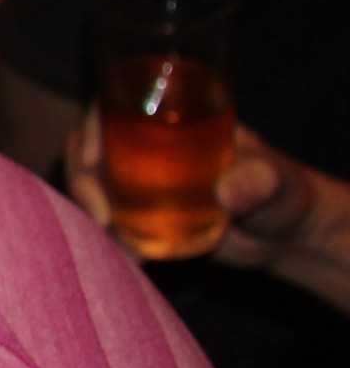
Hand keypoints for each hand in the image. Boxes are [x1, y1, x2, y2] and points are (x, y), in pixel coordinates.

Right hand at [67, 109, 317, 271]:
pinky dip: (110, 240)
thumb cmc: (284, 192)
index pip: (113, 107)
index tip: (92, 158)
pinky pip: (108, 221)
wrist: (284, 234)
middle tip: (104, 218)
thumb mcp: (276, 181)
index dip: (91, 126)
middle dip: (83, 181)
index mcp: (171, 119)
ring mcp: (139, 182)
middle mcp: (146, 145)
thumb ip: (259, 180)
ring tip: (124, 249)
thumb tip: (226, 192)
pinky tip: (134, 260)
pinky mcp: (141, 215)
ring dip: (93, 215)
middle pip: (89, 150)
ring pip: (93, 187)